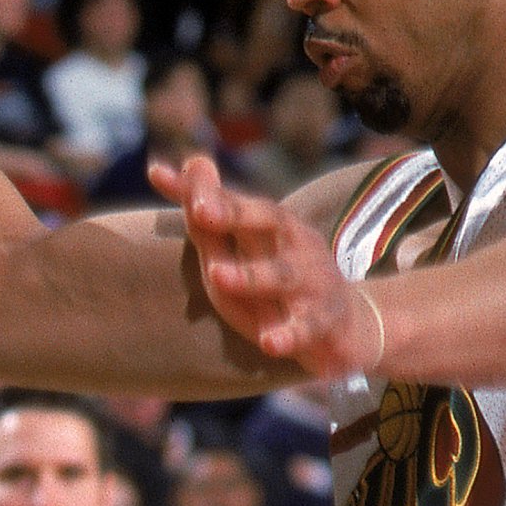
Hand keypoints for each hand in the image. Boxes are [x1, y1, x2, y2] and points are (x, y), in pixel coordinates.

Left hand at [149, 154, 378, 378]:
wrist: (346, 328)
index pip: (234, 200)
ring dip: (250, 276)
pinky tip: (270, 343)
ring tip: (217, 276)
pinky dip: (291, 335)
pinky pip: (308, 328)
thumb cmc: (278, 288)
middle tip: (199, 211)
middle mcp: (295, 247)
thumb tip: (189, 162)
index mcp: (272, 229)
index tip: (159, 175)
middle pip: (269, 222)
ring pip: (283, 275)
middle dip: (234, 213)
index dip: (200, 190)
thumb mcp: (243, 252)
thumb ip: (212, 218)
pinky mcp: (325, 323)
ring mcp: (312, 283)